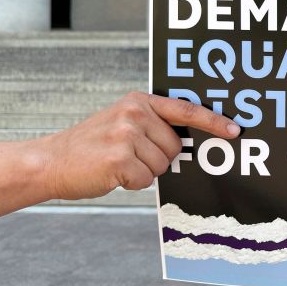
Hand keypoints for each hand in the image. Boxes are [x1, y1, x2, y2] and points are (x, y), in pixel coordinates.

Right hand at [35, 92, 239, 200]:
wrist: (51, 162)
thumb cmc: (92, 147)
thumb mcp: (122, 122)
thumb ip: (153, 124)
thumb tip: (188, 141)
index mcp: (139, 101)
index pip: (186, 110)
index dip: (213, 122)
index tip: (235, 130)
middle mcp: (135, 114)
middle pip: (176, 147)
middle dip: (158, 158)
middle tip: (128, 155)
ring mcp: (127, 135)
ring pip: (163, 166)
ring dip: (144, 172)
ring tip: (117, 163)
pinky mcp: (119, 159)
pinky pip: (146, 180)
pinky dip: (132, 184)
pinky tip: (111, 174)